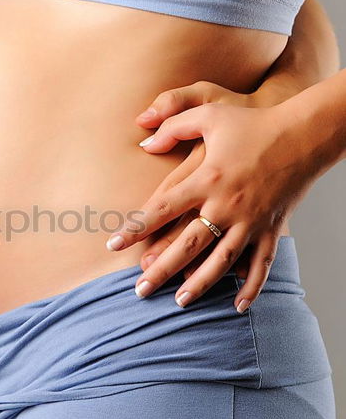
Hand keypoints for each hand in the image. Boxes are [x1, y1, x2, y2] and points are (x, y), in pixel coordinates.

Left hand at [107, 98, 318, 312]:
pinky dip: (251, 286)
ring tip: (179, 301)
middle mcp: (226, 204)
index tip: (113, 244)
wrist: (305, 133)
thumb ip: (173, 125)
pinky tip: (237, 306)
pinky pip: (261, 263)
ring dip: (200, 283)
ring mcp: (251, 220)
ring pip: (221, 260)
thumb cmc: (252, 122)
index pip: (161, 208)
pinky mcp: (272, 228)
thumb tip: (143, 142)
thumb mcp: (209, 112)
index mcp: (206, 178)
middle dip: (162, 269)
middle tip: (140, 290)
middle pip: (188, 244)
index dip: (135, 227)